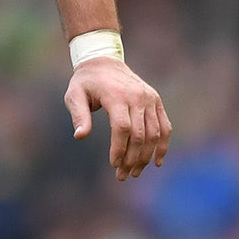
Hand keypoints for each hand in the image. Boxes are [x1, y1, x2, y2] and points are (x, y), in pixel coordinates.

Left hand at [65, 56, 170, 180]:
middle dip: (132, 158)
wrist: (104, 62)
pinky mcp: (156, 101)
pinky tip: (157, 162)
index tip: (113, 165)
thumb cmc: (85, 83)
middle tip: (122, 176)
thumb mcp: (74, 95)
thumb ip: (78, 115)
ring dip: (146, 156)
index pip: (122, 128)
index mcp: (116, 96)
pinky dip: (163, 145)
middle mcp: (137, 97)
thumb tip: (80, 136)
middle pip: (139, 134)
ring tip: (134, 172)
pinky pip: (164, 126)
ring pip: (154, 133)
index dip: (119, 149)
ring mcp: (149, 99)